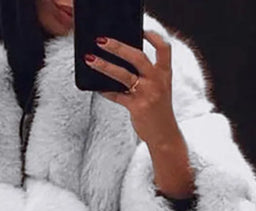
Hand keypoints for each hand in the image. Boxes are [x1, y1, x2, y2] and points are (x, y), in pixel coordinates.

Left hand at [85, 31, 195, 199]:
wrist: (164, 135)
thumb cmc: (158, 111)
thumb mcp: (159, 90)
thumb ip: (147, 76)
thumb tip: (121, 62)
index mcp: (165, 74)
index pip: (164, 48)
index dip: (153, 36)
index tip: (141, 30)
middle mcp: (158, 81)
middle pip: (138, 57)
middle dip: (118, 47)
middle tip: (101, 41)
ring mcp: (147, 94)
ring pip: (123, 75)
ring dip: (104, 65)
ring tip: (90, 59)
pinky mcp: (137, 107)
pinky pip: (116, 95)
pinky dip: (106, 91)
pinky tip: (97, 87)